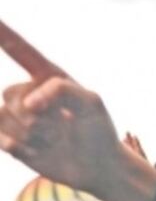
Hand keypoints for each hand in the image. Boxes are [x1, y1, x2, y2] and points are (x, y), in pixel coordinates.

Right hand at [0, 20, 147, 200]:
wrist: (99, 166)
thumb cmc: (98, 130)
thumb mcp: (90, 102)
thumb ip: (60, 89)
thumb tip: (28, 104)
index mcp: (49, 77)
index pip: (20, 50)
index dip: (3, 34)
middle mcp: (30, 93)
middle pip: (12, 93)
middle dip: (39, 115)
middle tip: (63, 125)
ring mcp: (19, 117)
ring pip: (5, 115)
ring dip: (34, 133)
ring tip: (56, 140)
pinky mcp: (13, 140)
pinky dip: (18, 145)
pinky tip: (37, 151)